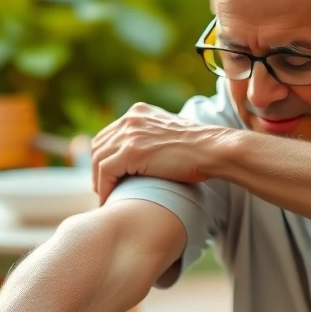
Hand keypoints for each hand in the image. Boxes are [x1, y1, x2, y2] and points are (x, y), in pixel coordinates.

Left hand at [90, 102, 230, 203]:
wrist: (213, 150)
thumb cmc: (199, 149)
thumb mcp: (171, 134)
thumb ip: (154, 138)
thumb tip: (147, 155)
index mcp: (139, 112)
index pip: (109, 134)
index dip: (104, 155)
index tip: (107, 174)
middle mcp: (131, 119)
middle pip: (98, 145)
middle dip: (97, 169)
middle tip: (102, 188)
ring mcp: (130, 134)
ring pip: (98, 159)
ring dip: (98, 181)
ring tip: (105, 197)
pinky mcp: (132, 152)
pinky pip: (105, 172)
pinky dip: (104, 188)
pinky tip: (109, 199)